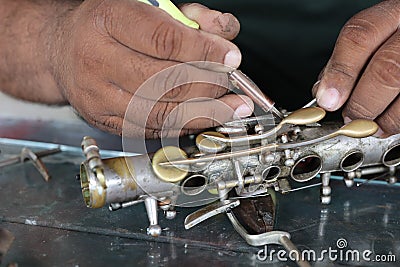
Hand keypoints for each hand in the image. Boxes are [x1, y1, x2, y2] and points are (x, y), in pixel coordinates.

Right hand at [49, 1, 252, 136]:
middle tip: (232, 85)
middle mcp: (98, 59)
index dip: (204, 51)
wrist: (62, 51)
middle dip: (209, 85)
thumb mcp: (145, 5)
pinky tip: (204, 118)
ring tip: (231, 107)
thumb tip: (224, 32)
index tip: (231, 58)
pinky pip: (151, 129)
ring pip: (161, 111)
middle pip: (164, 80)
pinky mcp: (103, 120)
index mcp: (108, 20)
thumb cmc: (107, 26)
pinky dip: (183, 125)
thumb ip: (189, 16)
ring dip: (204, 111)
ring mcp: (98, 95)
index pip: (164, 39)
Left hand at [314, 0, 399, 136]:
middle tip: (349, 118)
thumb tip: (323, 91)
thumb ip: (346, 60)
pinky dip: (397, 120)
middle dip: (361, 102)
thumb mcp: (372, 38)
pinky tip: (387, 123)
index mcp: (391, 16)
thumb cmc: (394, 43)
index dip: (339, 73)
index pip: (359, 38)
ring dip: (383, 117)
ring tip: (369, 126)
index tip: (326, 100)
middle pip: (386, 69)